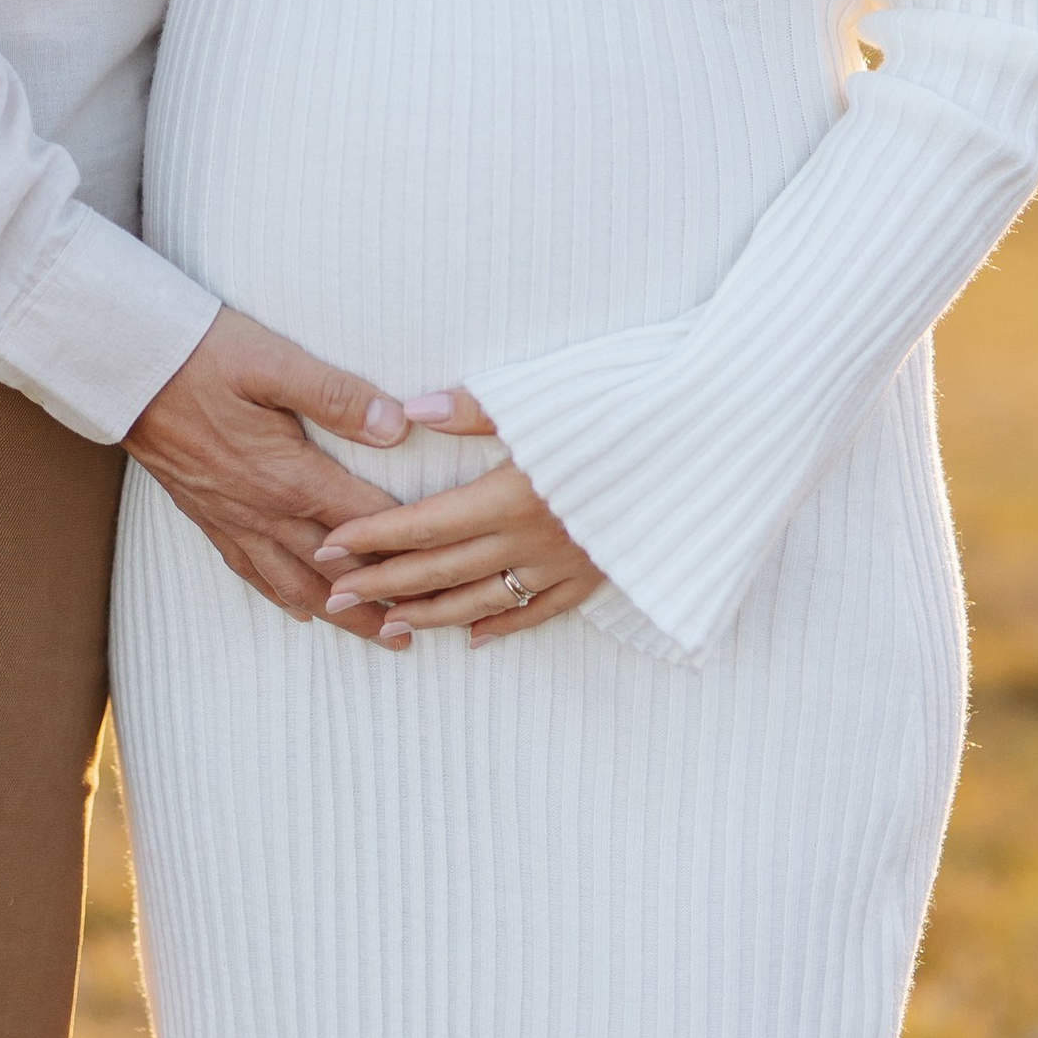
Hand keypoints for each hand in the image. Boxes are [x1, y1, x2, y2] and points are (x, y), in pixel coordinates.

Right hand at [126, 307, 410, 639]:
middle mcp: (263, 509)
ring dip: (337, 612)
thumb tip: (395, 425)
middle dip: (376, 601)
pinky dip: (280, 595)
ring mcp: (232, 518)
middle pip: (333, 570)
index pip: (360, 523)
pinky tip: (297, 608)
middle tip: (415, 632)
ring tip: (373, 635)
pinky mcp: (207, 515)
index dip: (402, 548)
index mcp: (288, 475)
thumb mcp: (273, 362)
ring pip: (294, 582)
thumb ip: (336, 395)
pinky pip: (250, 571)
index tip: (438, 570)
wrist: (125, 368)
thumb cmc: (201, 355)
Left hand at [312, 390, 604, 646]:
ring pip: (482, 601)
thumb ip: (471, 410)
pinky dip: (502, 626)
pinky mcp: (598, 576)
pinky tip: (475, 638)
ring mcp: (566, 565)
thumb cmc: (625, 406)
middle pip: (440, 571)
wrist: (709, 442)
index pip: (422, 525)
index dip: (371, 537)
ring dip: (429, 614)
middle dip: (382, 585)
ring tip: (386, 623)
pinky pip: (540, 612)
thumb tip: (408, 410)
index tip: (328, 547)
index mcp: (511, 494)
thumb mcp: (544, 399)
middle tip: (333, 597)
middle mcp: (532, 539)